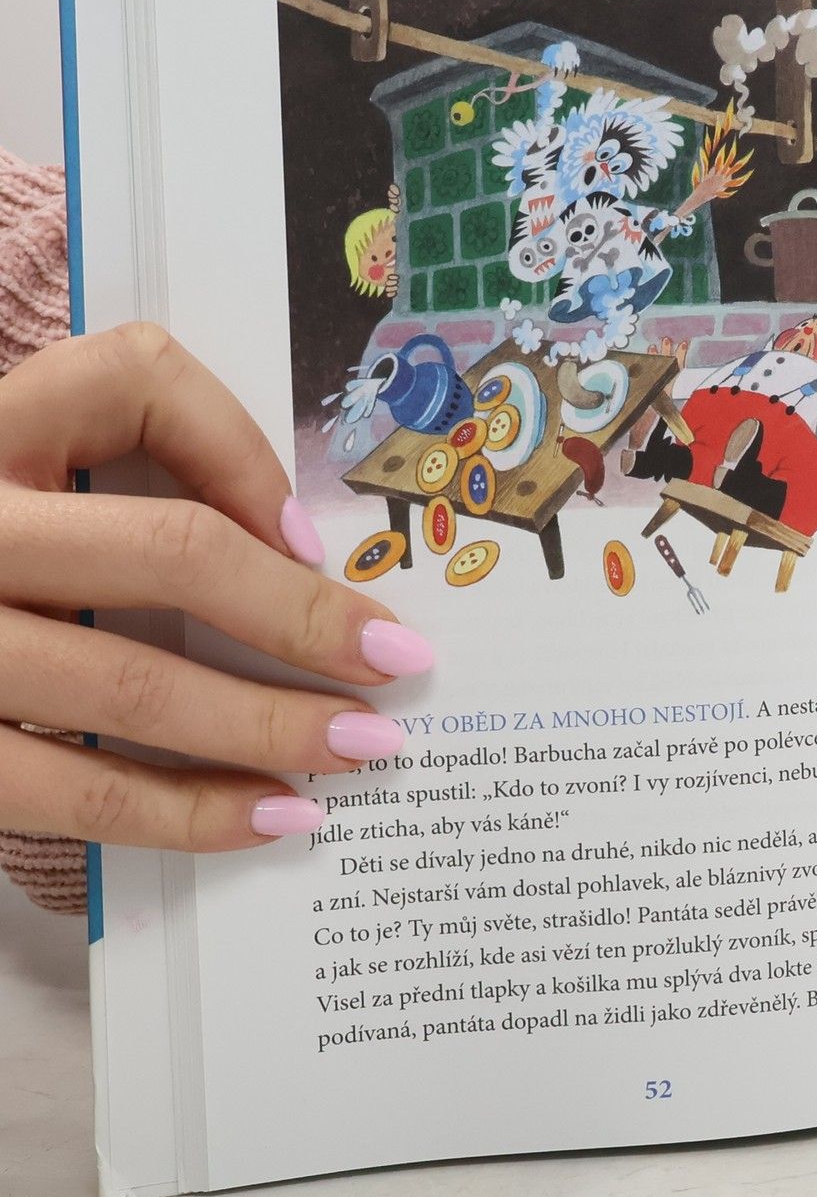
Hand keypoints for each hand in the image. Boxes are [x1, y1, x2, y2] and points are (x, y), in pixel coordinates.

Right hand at [0, 325, 434, 851]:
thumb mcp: (30, 481)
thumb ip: (135, 471)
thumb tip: (294, 551)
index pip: (128, 379)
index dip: (240, 449)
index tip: (311, 533)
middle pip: (166, 550)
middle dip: (303, 615)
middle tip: (399, 662)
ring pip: (129, 682)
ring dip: (267, 726)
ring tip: (359, 749)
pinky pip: (76, 794)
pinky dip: (189, 813)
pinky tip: (269, 817)